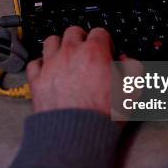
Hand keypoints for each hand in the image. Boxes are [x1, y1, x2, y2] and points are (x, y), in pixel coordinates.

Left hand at [27, 27, 141, 119]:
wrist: (75, 136)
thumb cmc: (102, 115)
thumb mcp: (131, 90)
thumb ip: (133, 69)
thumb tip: (127, 61)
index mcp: (94, 52)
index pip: (100, 32)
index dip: (105, 41)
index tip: (107, 51)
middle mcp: (71, 53)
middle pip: (73, 31)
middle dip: (81, 38)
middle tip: (86, 50)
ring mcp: (51, 65)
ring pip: (51, 41)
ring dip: (59, 45)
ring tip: (65, 56)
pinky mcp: (37, 80)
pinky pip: (35, 62)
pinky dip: (41, 64)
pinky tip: (48, 71)